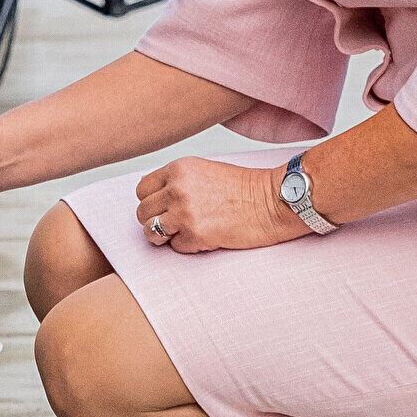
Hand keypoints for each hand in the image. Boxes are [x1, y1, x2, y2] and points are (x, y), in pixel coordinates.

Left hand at [132, 156, 307, 254]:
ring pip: (151, 231)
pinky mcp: (195, 235)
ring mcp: (185, 212)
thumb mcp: (205, 171)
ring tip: (181, 234)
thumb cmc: (246, 188)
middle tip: (171, 224)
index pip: (143, 189)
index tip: (161, 208)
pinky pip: (175, 247)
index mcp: (179, 169)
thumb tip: (155, 198)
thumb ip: (179, 181)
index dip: (151, 201)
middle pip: (143, 212)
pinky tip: (204, 238)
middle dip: (154, 220)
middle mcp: (177, 188)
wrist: (274, 201)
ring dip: (163, 237)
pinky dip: (186, 246)